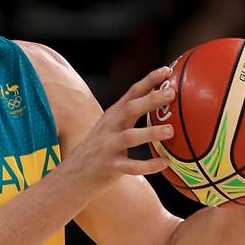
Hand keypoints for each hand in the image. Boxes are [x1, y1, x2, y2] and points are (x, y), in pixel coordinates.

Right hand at [68, 66, 174, 187]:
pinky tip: (165, 163)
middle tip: (171, 94)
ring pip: (130, 137)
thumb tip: (160, 102)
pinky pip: (131, 166)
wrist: (73, 174)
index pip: (132, 93)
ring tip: (171, 131)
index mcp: (113, 115)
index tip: (167, 70)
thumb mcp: (111, 128)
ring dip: (150, 132)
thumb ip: (130, 115)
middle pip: (130, 109)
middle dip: (150, 100)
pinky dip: (148, 165)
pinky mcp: (108, 166)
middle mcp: (109, 127)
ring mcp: (107, 146)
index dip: (149, 80)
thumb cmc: (100, 149)